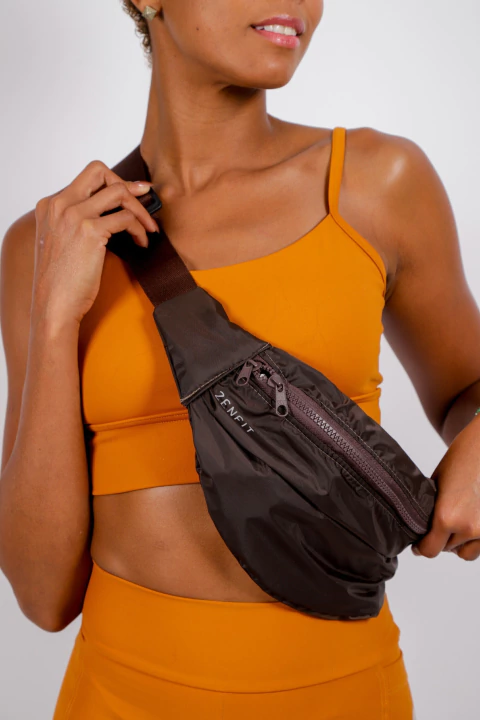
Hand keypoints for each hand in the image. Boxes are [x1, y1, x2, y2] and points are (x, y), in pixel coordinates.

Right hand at [32, 160, 159, 326]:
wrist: (54, 305)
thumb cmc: (62, 281)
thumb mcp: (62, 242)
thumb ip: (77, 222)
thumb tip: (112, 213)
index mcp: (50, 205)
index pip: (87, 178)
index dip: (113, 183)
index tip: (134, 192)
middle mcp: (59, 204)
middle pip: (100, 171)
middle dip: (127, 185)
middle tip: (146, 199)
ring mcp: (74, 215)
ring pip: (118, 192)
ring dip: (140, 209)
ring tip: (149, 229)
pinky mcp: (90, 231)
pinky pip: (126, 218)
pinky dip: (139, 229)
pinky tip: (142, 243)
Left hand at [411, 417, 479, 560]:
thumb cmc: (461, 460)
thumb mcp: (434, 485)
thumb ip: (428, 510)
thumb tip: (419, 526)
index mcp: (446, 517)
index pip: (430, 550)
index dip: (421, 548)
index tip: (418, 545)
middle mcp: (468, 528)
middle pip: (447, 549)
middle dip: (440, 539)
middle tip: (437, 525)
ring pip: (466, 551)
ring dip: (458, 542)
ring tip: (455, 522)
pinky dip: (474, 539)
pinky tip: (468, 521)